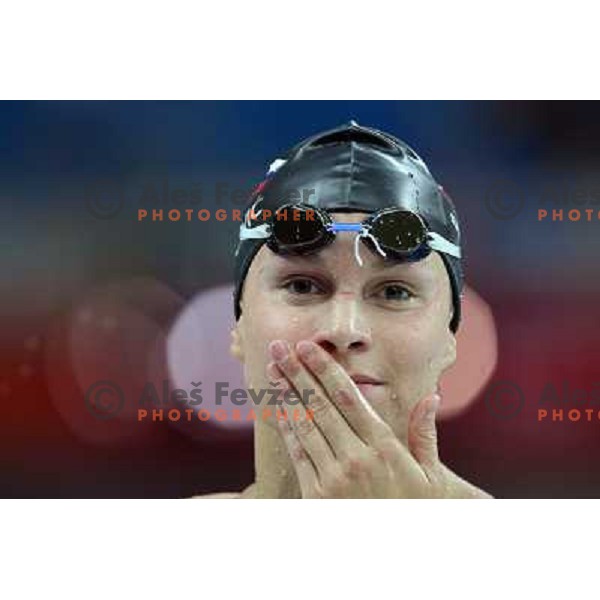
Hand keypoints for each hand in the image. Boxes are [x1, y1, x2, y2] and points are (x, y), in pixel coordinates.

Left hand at [267, 339, 492, 498]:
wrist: (397, 553)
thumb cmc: (415, 510)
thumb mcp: (430, 474)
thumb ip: (425, 434)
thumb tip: (432, 398)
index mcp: (384, 446)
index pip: (347, 397)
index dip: (325, 369)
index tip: (308, 347)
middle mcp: (357, 457)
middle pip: (320, 405)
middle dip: (297, 372)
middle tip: (280, 347)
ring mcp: (335, 477)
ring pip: (305, 425)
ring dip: (286, 395)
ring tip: (273, 370)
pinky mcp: (318, 495)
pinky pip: (299, 454)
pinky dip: (287, 428)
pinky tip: (279, 407)